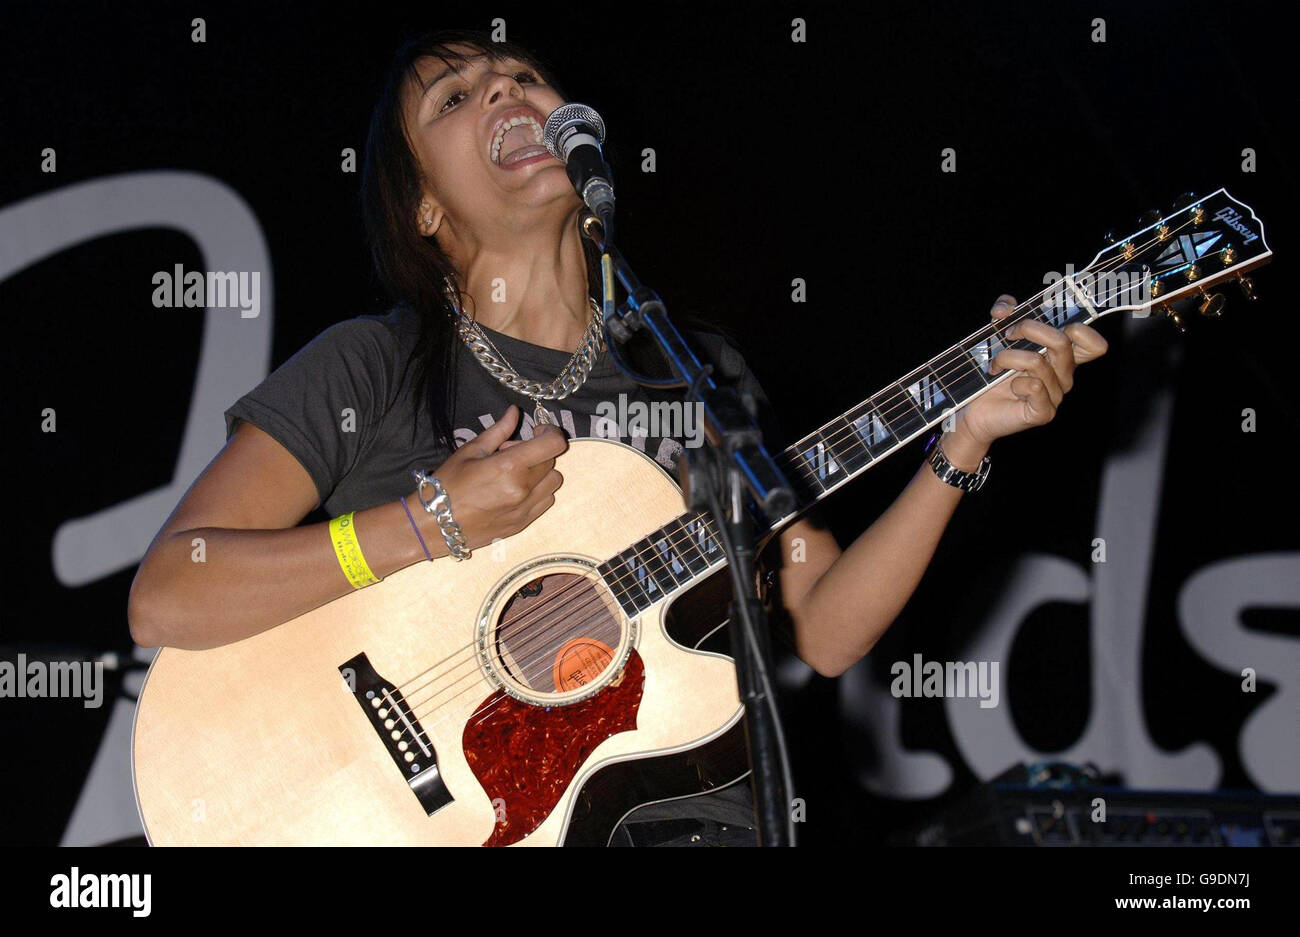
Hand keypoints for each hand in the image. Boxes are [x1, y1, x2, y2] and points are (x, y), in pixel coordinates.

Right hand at [418, 405, 566, 549]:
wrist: (434, 525)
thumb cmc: (447, 485)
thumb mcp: (471, 451)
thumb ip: (499, 430)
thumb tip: (514, 412)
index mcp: (509, 467)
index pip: (553, 444)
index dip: (550, 432)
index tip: (537, 431)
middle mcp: (523, 489)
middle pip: (551, 460)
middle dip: (537, 451)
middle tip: (510, 453)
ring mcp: (525, 508)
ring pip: (554, 481)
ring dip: (541, 471)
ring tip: (515, 472)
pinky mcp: (523, 523)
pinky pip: (546, 500)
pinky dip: (538, 490)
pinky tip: (516, 488)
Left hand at [945, 294, 1108, 457]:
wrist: (975, 410)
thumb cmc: (992, 374)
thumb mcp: (998, 335)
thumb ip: (1005, 313)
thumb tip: (1004, 307)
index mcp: (1061, 358)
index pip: (1094, 345)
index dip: (1082, 329)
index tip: (1049, 322)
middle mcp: (1063, 376)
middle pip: (1062, 342)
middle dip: (1030, 329)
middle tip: (1007, 334)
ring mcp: (1055, 396)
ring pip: (1037, 362)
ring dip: (1007, 357)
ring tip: (995, 365)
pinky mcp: (1043, 413)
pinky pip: (1033, 386)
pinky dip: (1013, 382)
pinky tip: (1006, 387)